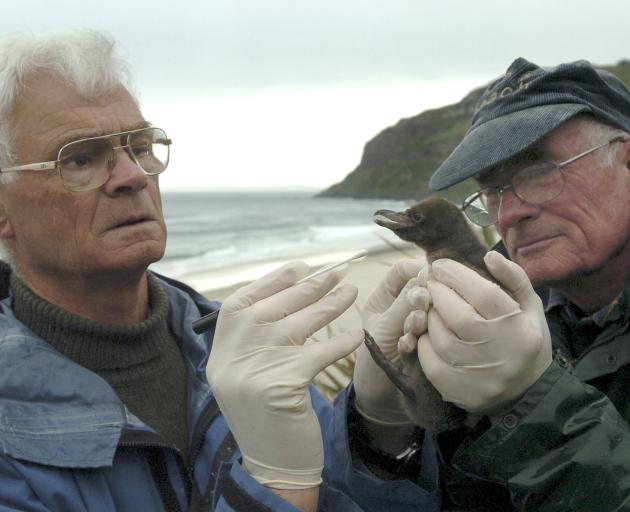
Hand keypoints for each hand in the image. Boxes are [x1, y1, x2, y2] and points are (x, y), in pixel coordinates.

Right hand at [206, 261, 362, 488]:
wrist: (271, 465)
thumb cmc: (267, 413)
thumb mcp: (247, 372)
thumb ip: (256, 337)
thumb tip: (289, 290)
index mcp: (221, 349)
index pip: (242, 301)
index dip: (273, 280)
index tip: (301, 267)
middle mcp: (231, 356)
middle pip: (273, 308)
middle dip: (309, 287)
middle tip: (338, 272)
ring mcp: (252, 370)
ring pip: (297, 325)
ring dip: (329, 305)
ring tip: (351, 290)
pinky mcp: (280, 386)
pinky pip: (318, 353)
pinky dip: (340, 341)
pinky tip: (356, 333)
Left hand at [353, 258, 425, 424]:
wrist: (380, 402)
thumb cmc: (371, 363)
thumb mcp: (381, 328)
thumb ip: (402, 304)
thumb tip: (425, 277)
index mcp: (386, 296)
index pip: (404, 269)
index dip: (415, 269)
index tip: (429, 277)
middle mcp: (405, 308)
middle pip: (423, 287)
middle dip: (423, 296)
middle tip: (423, 306)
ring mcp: (421, 325)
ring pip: (431, 309)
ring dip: (423, 317)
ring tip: (412, 328)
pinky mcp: (434, 343)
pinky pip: (435, 332)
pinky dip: (422, 336)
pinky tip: (409, 345)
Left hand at [418, 251, 551, 414]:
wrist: (527, 393)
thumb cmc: (524, 340)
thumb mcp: (530, 307)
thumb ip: (513, 278)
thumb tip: (489, 255)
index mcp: (520, 330)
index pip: (483, 294)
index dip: (456, 275)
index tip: (440, 264)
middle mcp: (500, 354)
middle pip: (457, 314)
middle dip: (438, 292)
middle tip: (430, 282)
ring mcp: (478, 376)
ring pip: (439, 336)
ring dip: (429, 315)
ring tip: (431, 306)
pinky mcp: (458, 392)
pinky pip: (429, 360)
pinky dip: (424, 341)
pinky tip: (429, 332)